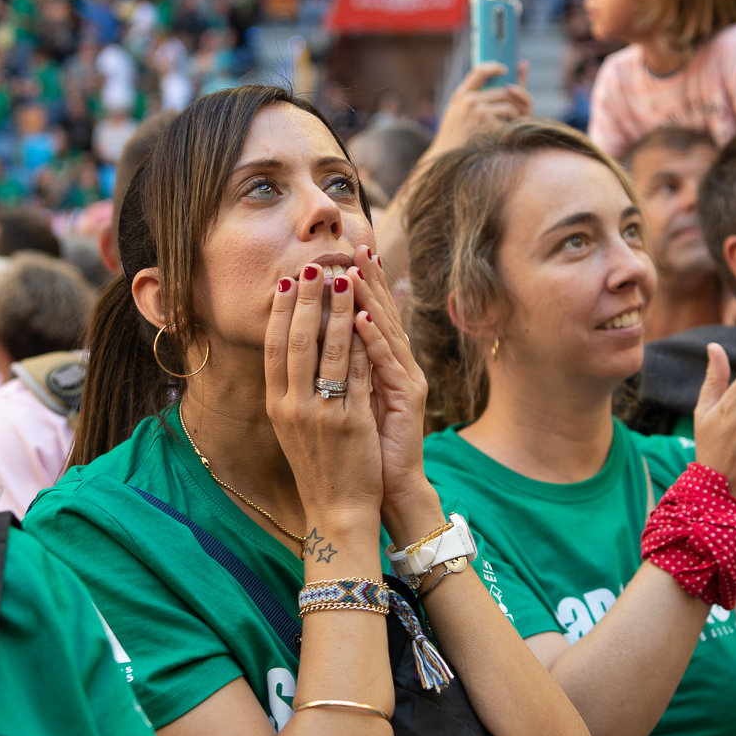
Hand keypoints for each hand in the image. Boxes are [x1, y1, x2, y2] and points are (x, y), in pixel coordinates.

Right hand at [265, 264, 383, 538]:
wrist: (337, 509)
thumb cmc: (319, 465)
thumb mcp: (293, 426)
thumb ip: (291, 390)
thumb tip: (292, 350)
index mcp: (276, 405)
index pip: (274, 348)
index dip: (281, 312)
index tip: (289, 281)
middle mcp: (292, 406)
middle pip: (297, 341)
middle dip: (307, 300)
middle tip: (314, 266)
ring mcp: (320, 414)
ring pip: (328, 351)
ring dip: (337, 310)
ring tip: (344, 279)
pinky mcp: (350, 422)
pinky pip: (356, 373)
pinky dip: (361, 343)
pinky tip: (368, 317)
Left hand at [345, 242, 440, 537]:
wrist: (387, 488)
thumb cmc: (366, 446)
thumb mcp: (349, 399)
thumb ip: (346, 368)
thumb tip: (327, 339)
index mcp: (383, 365)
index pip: (369, 317)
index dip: (359, 285)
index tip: (344, 254)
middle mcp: (398, 366)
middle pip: (383, 315)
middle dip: (369, 280)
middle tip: (357, 247)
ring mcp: (406, 380)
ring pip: (386, 333)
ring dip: (371, 300)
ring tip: (356, 272)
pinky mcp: (408, 399)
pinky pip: (387, 364)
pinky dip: (374, 340)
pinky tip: (361, 319)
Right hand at [428, 62, 531, 158]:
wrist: (446, 162)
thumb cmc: (458, 138)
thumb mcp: (460, 113)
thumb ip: (480, 95)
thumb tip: (519, 66)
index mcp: (460, 96)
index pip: (480, 71)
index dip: (494, 67)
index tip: (505, 69)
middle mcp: (469, 101)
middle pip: (504, 91)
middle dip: (515, 101)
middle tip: (519, 111)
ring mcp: (479, 113)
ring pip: (510, 106)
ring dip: (515, 117)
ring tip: (509, 127)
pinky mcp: (489, 126)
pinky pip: (511, 120)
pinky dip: (513, 128)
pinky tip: (504, 137)